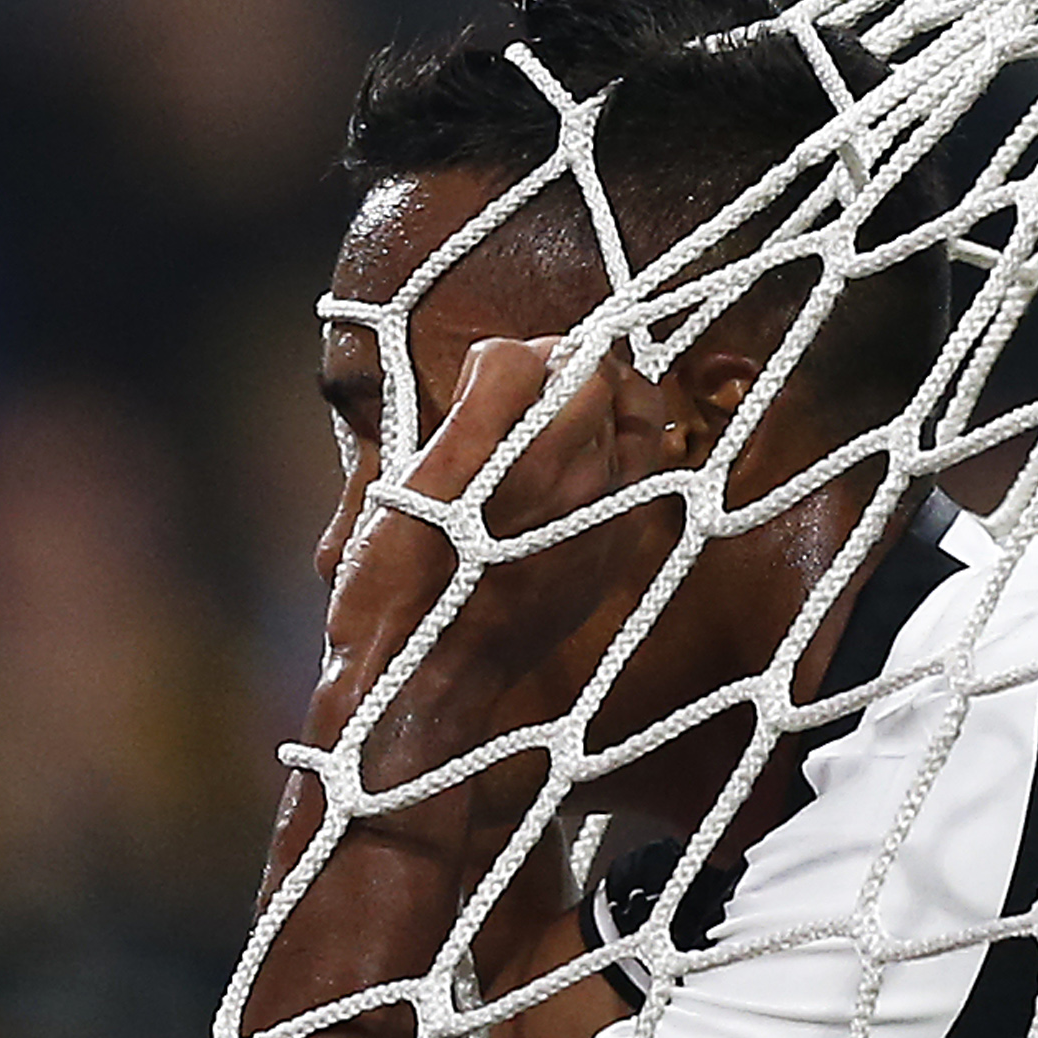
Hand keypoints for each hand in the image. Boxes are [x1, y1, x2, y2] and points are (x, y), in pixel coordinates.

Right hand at [326, 333, 686, 702]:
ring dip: (602, 396)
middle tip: (527, 385)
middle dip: (559, 366)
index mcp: (501, 460)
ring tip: (565, 412)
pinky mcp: (616, 548)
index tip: (480, 378)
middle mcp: (565, 480)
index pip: (520, 356)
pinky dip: (624, 445)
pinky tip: (586, 461)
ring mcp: (601, 515)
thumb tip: (505, 367)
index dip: (497, 359)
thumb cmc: (393, 590)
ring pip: (632, 410)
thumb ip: (464, 418)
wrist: (424, 680)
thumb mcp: (402, 490)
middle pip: (588, 372)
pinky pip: (644, 466)